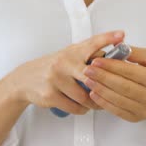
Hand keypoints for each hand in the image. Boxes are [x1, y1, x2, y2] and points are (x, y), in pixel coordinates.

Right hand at [10, 30, 124, 114]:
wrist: (25, 80)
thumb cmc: (54, 68)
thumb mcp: (69, 56)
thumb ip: (88, 55)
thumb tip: (115, 57)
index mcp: (72, 52)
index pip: (92, 43)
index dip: (107, 38)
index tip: (121, 35)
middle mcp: (64, 62)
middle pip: (91, 74)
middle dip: (104, 85)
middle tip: (113, 90)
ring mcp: (56, 79)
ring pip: (85, 96)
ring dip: (93, 102)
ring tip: (95, 102)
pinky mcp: (50, 95)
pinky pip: (75, 107)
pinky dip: (82, 110)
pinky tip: (82, 107)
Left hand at [81, 45, 145, 121]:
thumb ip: (136, 53)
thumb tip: (118, 47)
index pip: (131, 72)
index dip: (112, 66)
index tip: (97, 60)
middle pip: (123, 87)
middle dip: (103, 78)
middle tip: (88, 70)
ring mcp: (145, 110)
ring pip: (118, 100)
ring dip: (100, 90)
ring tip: (88, 80)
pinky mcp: (137, 118)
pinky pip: (118, 111)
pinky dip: (104, 102)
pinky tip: (95, 94)